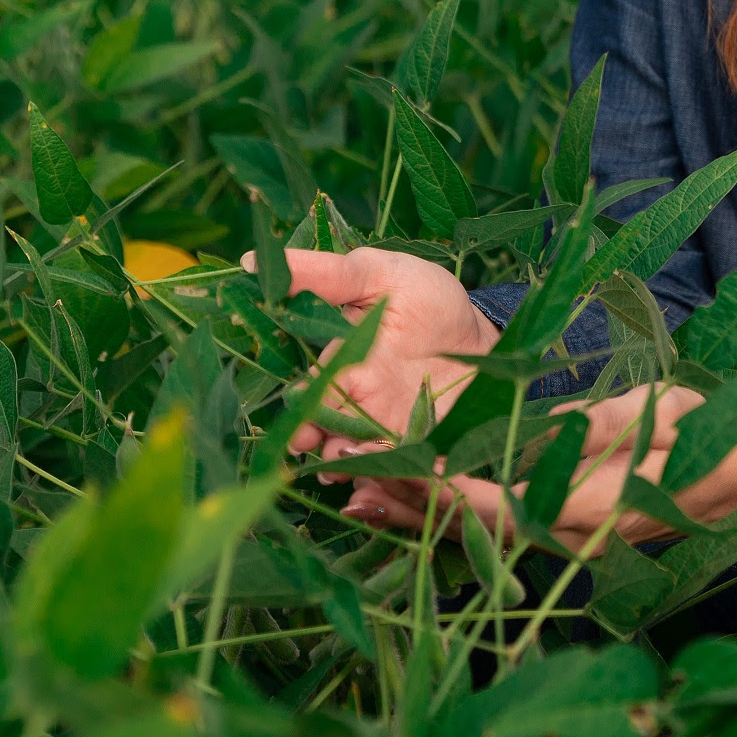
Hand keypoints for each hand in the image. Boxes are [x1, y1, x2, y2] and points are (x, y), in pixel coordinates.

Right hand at [240, 246, 500, 455]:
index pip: (308, 391)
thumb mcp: (378, 274)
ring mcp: (386, 426)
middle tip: (314, 451)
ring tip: (347, 464)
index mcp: (339, 363)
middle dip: (314, 445)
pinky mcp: (419, 445)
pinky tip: (388, 475)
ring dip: (346, 463)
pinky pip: (396, 469)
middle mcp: (356, 401)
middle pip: (324, 431)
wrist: (488, 334)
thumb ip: (325, 274)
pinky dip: (387, 475)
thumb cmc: (426, 299)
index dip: (299, 411)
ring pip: (354, 454)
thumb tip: (249, 261)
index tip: (295, 427)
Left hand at [347, 387, 736, 554]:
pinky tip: (396, 492)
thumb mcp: (666, 418)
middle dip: (414, 496)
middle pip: (474, 525)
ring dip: (416, 507)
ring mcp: (561, 539)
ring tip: (355, 476)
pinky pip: (487, 527)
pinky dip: (440, 511)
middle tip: (353, 461)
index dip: (450, 488)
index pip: (505, 505)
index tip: (403, 465)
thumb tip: (556, 432)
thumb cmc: (710, 440)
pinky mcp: (555, 530)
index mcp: (594, 511)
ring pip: (473, 531)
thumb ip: (608, 428)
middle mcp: (568, 538)